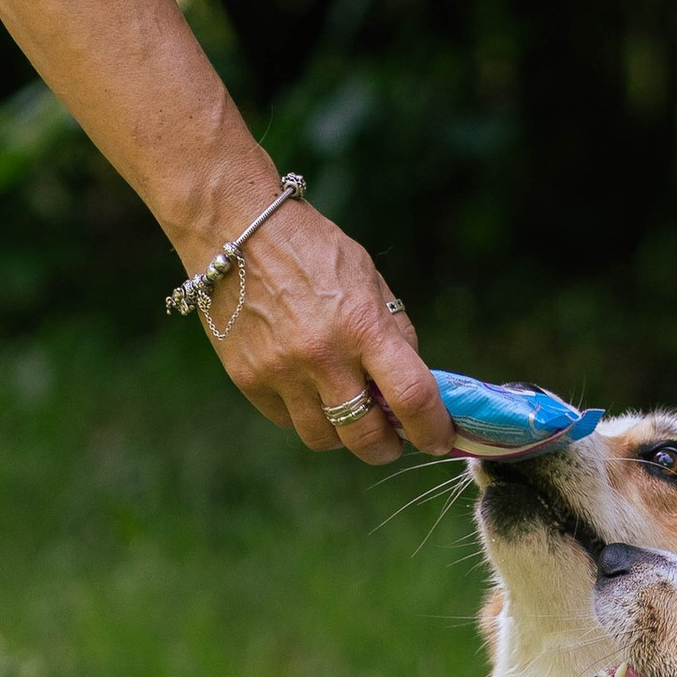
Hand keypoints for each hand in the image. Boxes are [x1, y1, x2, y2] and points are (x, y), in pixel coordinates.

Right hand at [188, 192, 450, 464]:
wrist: (236, 229)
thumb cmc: (312, 248)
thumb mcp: (368, 279)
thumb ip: (393, 331)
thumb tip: (413, 382)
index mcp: (363, 326)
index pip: (412, 396)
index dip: (433, 428)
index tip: (440, 438)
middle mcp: (323, 356)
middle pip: (366, 437)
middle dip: (387, 448)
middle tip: (392, 441)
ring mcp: (281, 372)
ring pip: (323, 438)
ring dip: (343, 435)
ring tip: (347, 412)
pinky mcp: (248, 379)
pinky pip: (286, 420)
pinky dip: (304, 414)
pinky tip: (308, 390)